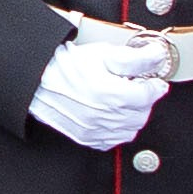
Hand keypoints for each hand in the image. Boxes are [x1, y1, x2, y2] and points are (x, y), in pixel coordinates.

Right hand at [29, 27, 169, 150]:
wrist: (34, 78)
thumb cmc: (64, 64)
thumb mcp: (103, 52)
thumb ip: (136, 57)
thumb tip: (158, 57)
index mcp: (111, 95)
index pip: (149, 95)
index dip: (155, 84)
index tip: (155, 79)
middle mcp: (104, 116)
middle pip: (142, 114)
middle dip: (144, 99)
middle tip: (139, 85)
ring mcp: (94, 130)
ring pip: (129, 129)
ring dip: (133, 115)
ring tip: (125, 98)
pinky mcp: (84, 137)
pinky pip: (112, 140)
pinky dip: (118, 129)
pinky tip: (113, 114)